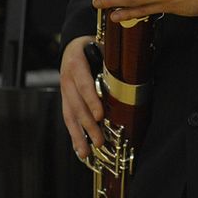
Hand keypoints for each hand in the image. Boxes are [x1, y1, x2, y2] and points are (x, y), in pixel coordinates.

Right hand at [60, 35, 104, 158]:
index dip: (91, 100)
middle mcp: (67, 78)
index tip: (99, 115)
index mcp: (76, 63)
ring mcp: (64, 90)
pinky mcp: (64, 99)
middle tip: (100, 141)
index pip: (84, 84)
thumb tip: (132, 71)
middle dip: (88, 125)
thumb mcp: (102, 46)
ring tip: (86, 152)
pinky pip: (68, 117)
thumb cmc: (92, 46)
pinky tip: (79, 147)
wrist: (72, 45)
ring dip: (78, 135)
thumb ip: (111, 59)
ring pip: (70, 115)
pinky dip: (73, 134)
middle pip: (77, 105)